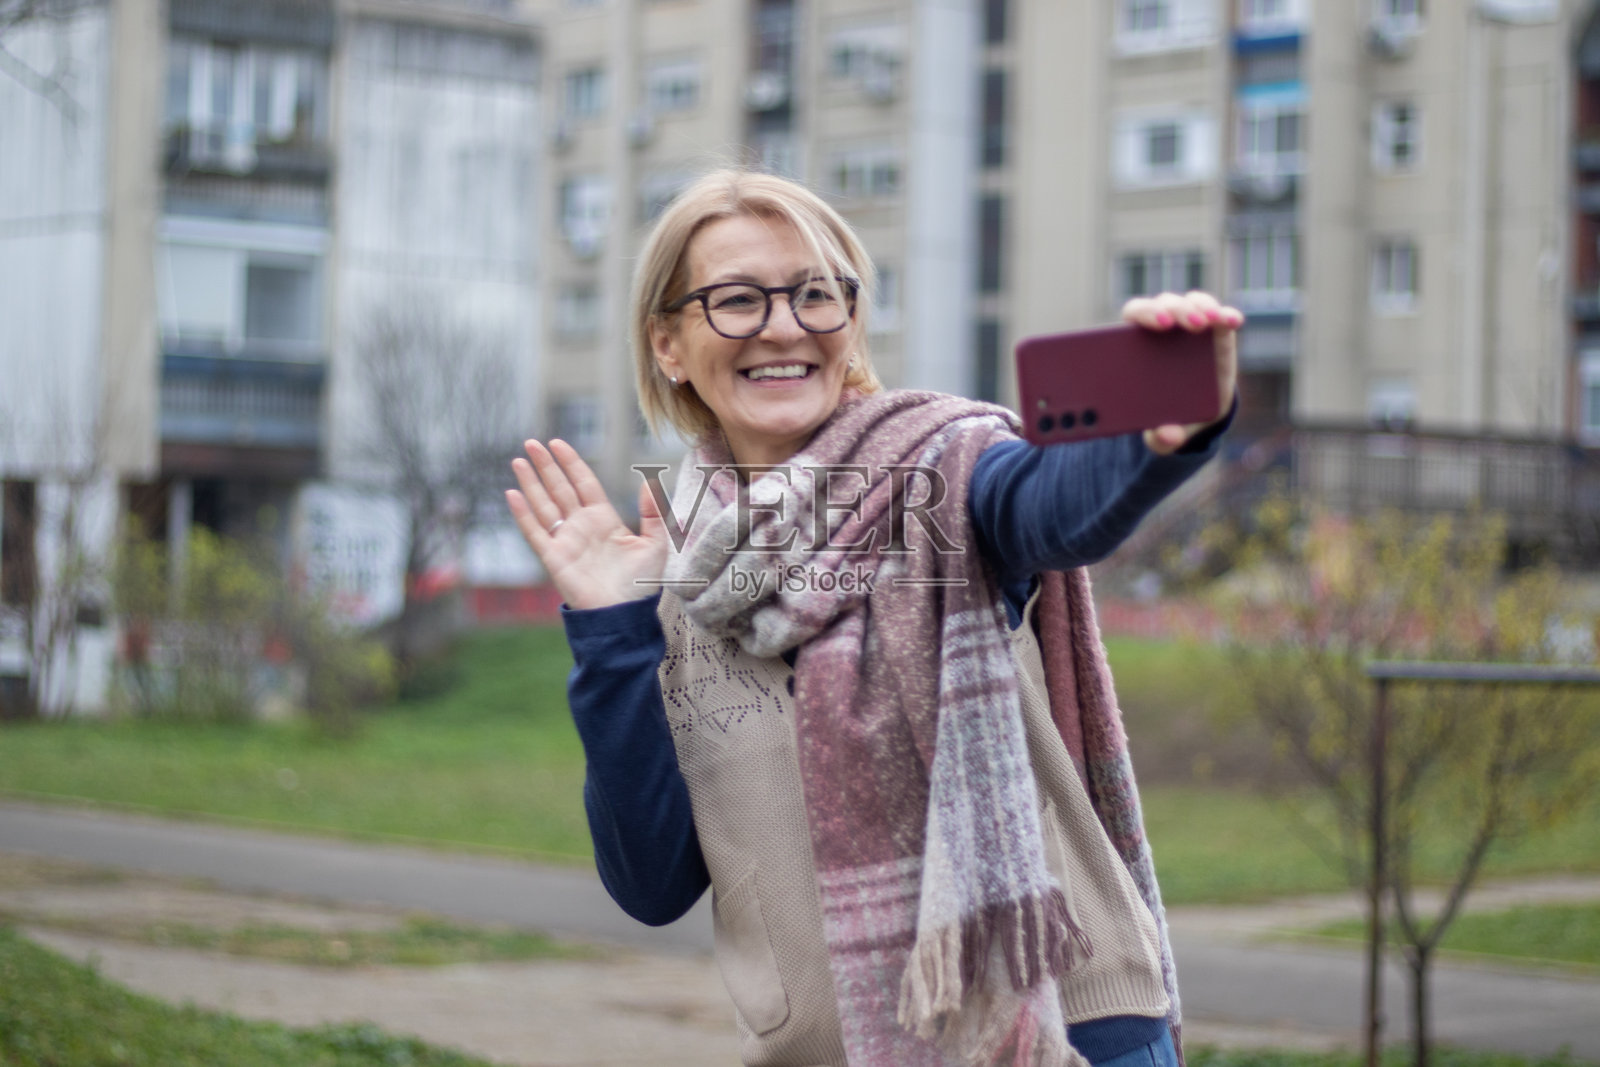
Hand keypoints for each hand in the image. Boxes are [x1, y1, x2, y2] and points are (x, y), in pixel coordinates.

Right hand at [506, 439, 669, 609]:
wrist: (623, 615)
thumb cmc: (641, 584)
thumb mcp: (655, 544)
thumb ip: (653, 513)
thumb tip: (648, 482)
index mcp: (604, 519)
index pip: (584, 483)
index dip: (571, 463)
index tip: (558, 444)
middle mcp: (582, 526)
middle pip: (560, 488)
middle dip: (546, 466)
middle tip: (532, 442)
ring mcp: (565, 541)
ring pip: (544, 505)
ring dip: (531, 483)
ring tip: (519, 460)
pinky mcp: (553, 558)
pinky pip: (534, 531)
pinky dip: (523, 513)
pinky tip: (512, 494)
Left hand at [1120, 290, 1241, 455]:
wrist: (1194, 415)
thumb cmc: (1168, 416)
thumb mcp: (1162, 433)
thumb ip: (1160, 438)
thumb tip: (1165, 436)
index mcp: (1139, 345)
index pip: (1136, 314)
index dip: (1146, 313)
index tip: (1162, 324)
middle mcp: (1164, 329)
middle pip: (1165, 304)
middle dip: (1176, 310)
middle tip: (1189, 325)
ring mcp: (1190, 327)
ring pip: (1192, 303)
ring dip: (1201, 307)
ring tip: (1211, 321)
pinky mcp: (1216, 332)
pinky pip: (1221, 317)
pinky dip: (1227, 316)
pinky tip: (1233, 321)